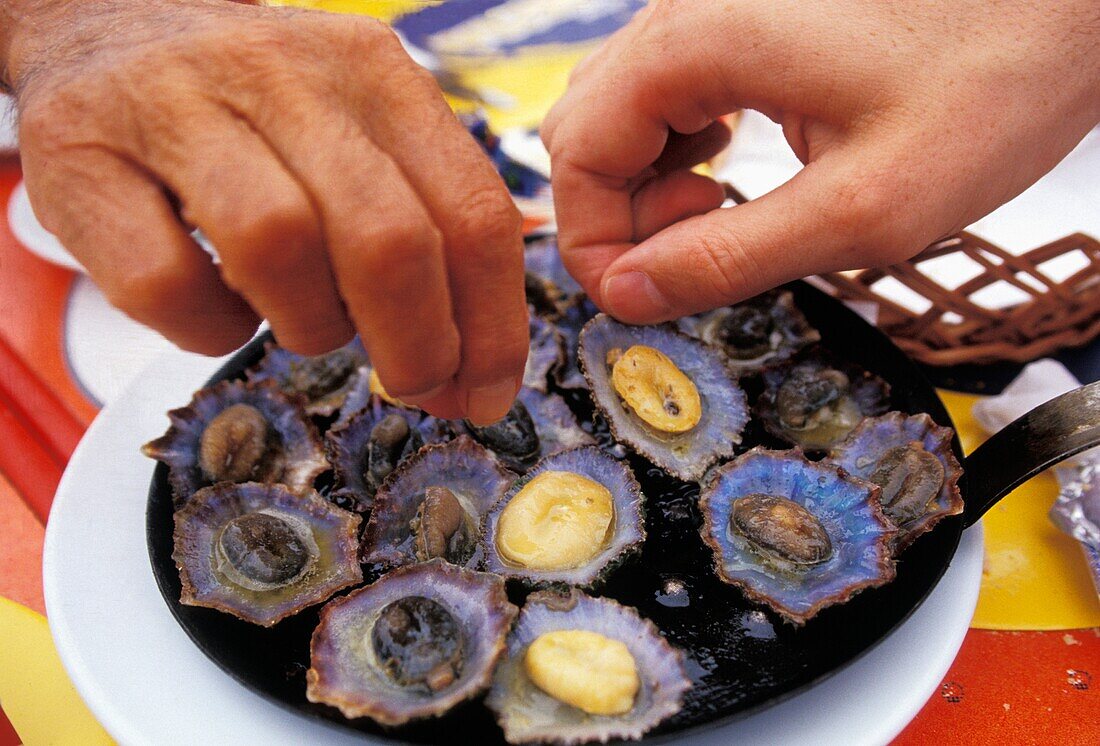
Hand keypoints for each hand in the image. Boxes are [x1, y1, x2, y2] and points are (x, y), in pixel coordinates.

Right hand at [3, 0, 527, 423]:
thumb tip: (470, 363)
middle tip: (413, 383)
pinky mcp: (82, 156)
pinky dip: (208, 327)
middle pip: (387, 239)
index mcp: (374, 71)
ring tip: (302, 321)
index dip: (493, 326)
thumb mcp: (356, 131)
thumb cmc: (254, 110)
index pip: (472, 211)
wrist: (105, 23)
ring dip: (309, 325)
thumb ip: (422, 222)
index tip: (486, 393)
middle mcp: (283, 74)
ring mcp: (175, 105)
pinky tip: (218, 310)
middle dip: (417, 344)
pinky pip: (167, 283)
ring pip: (279, 249)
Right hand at [542, 0, 1099, 322]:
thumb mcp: (860, 209)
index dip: (592, 244)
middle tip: (686, 256)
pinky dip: (678, 144)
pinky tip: (734, 166)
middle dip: (614, 211)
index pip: (576, 155)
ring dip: (646, 179)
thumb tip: (631, 294)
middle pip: (585, 127)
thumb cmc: (994, 83)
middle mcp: (689, 9)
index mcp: (697, 43)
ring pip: (622, 107)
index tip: (638, 298)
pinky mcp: (749, 16)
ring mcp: (716, 6)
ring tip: (721, 212)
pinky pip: (671, 87)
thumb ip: (728, 257)